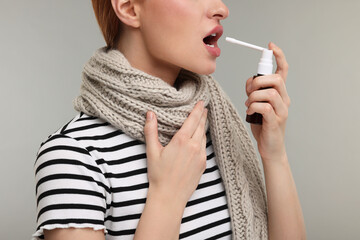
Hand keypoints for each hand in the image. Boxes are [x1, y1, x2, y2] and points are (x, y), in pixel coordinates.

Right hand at [143, 101, 207, 204]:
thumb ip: (151, 130)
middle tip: (204, 108)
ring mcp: (200, 156)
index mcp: (181, 141)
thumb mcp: (152, 151)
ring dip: (203, 128)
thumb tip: (150, 114)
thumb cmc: (159, 175)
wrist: (169, 196)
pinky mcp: (203, 164)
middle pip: (201, 127)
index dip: (198, 110)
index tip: (202, 102)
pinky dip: (202, 140)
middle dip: (202, 116)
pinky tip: (199, 139)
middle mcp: (193, 147)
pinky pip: (204, 148)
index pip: (193, 120)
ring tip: (202, 121)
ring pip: (203, 137)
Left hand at [245, 42, 290, 162]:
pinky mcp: (276, 121)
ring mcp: (282, 111)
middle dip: (258, 81)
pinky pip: (265, 107)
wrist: (270, 148)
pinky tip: (250, 111)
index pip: (283, 71)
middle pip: (276, 79)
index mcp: (280, 94)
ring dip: (254, 96)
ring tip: (248, 104)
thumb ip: (254, 91)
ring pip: (270, 92)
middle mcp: (284, 100)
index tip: (271, 46)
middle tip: (249, 91)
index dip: (279, 56)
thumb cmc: (263, 125)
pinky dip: (253, 106)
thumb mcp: (257, 104)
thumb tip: (249, 82)